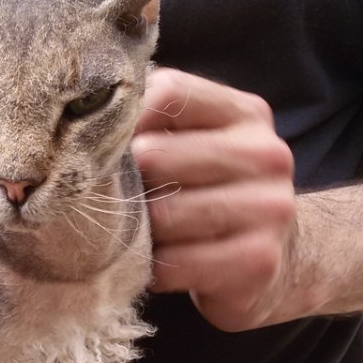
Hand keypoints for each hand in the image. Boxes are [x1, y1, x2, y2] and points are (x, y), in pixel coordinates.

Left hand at [131, 67, 296, 329]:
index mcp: (245, 113)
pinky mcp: (258, 259)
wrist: (282, 258)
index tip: (107, 148)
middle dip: (126, 183)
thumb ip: (157, 120)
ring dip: (138, 231)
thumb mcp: (199, 142)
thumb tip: (80, 120)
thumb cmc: (215, 192)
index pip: (168, 93)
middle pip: (155, 155)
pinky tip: (160, 264)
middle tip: (117, 201)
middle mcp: (265, 153)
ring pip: (163, 214)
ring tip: (140, 235)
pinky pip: (176, 263)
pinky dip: (155, 268)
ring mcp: (269, 207)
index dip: (124, 121)